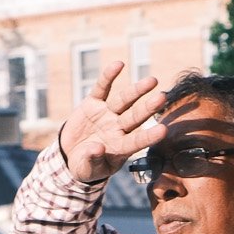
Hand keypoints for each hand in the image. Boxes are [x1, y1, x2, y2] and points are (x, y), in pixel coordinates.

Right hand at [58, 60, 165, 183]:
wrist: (70, 153)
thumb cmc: (84, 166)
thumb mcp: (86, 168)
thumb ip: (92, 159)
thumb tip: (97, 148)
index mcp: (120, 147)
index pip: (137, 141)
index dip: (149, 136)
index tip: (163, 130)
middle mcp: (117, 128)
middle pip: (135, 117)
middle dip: (148, 107)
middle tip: (162, 97)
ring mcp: (107, 114)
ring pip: (124, 100)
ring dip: (137, 90)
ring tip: (152, 81)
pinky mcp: (93, 104)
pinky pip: (102, 88)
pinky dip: (109, 76)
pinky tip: (119, 64)